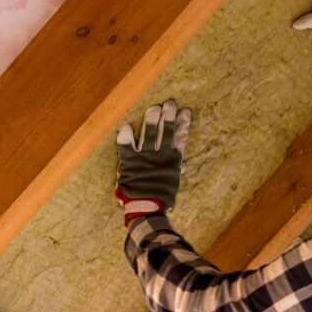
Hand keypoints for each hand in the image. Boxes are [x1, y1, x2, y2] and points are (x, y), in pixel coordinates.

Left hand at [114, 98, 191, 221]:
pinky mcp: (130, 161)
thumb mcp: (172, 183)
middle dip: (169, 116)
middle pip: (166, 131)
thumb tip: (183, 165)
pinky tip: (126, 126)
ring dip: (152, 119)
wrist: (146, 208)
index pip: (180, 138)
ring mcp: (145, 157)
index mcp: (172, 160)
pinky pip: (126, 145)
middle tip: (170, 103)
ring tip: (155, 108)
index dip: (183, 124)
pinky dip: (126, 136)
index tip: (185, 112)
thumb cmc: (161, 197)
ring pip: (149, 133)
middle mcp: (160, 155)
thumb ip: (175, 171)